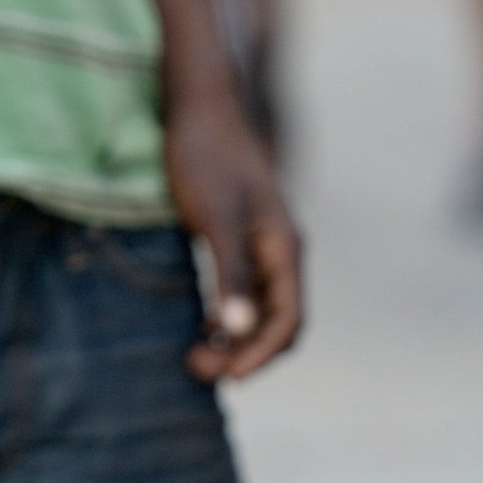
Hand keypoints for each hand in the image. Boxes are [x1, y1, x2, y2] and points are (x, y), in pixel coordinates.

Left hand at [164, 89, 304, 382]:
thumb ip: (230, 274)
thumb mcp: (215, 218)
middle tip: (196, 367)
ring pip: (261, 313)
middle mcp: (282, 255)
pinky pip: (245, 296)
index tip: (225, 374)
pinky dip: (227, 320)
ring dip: (234, 341)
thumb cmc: (206, 157)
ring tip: (194, 354)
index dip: (259, 354)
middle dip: (244, 353)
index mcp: (285, 250)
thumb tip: (237, 328)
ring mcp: (264, 250)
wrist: (199, 107)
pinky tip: (200, 325)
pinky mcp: (242, 243)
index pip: (287, 321)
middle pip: (278, 325)